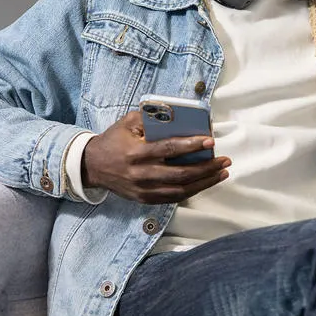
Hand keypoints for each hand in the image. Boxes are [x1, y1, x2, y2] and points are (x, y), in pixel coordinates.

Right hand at [81, 111, 230, 204]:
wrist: (91, 166)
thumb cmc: (114, 140)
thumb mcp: (128, 122)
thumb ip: (152, 117)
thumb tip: (180, 116)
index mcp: (136, 153)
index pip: (169, 149)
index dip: (191, 146)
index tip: (211, 141)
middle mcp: (141, 174)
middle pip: (180, 174)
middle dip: (207, 168)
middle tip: (224, 160)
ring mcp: (143, 190)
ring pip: (181, 190)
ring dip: (205, 182)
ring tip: (222, 172)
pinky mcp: (145, 199)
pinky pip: (174, 198)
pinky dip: (193, 191)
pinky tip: (206, 182)